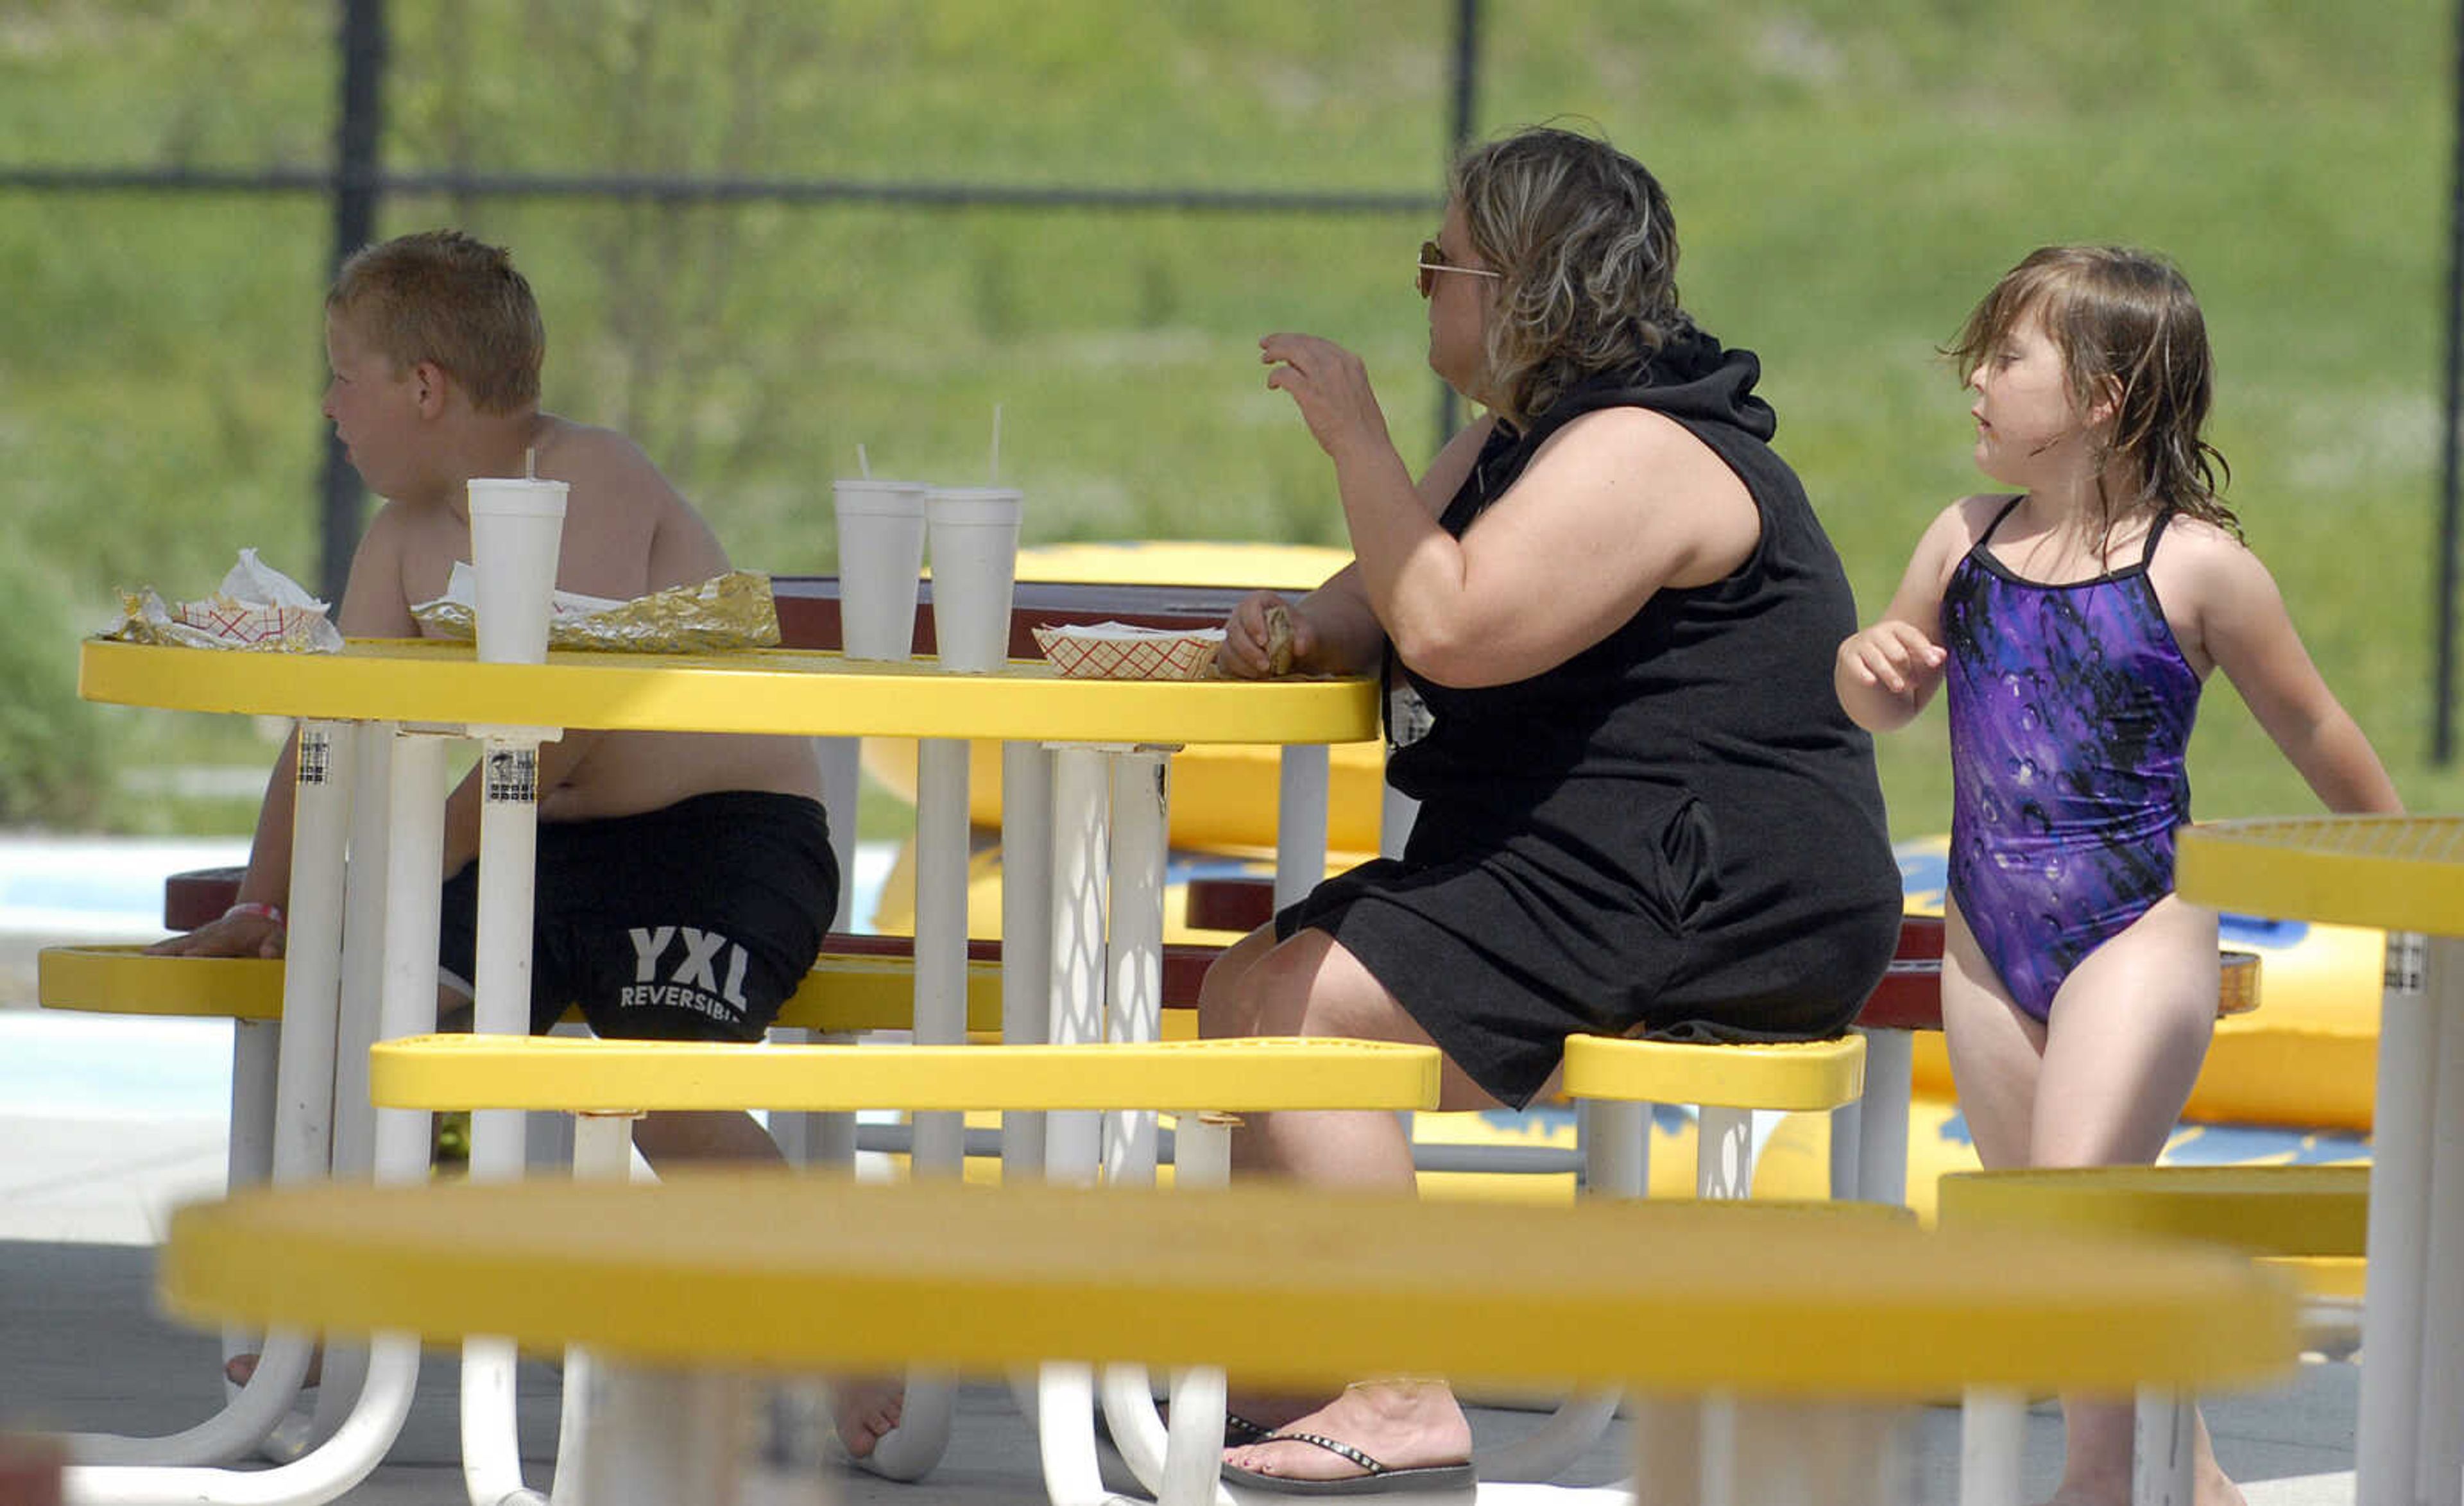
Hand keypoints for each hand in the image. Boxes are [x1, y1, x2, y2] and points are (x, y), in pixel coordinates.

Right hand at [145, 908, 285, 959]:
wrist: (256, 916)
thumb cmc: (267, 932)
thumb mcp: (277, 937)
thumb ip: (274, 946)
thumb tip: (269, 953)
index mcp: (232, 935)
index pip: (217, 943)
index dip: (204, 949)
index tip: (190, 955)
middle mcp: (212, 933)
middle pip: (191, 941)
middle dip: (175, 950)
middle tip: (156, 957)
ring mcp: (201, 935)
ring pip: (180, 942)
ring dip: (163, 949)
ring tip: (145, 957)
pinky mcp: (194, 939)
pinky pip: (176, 944)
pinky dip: (162, 949)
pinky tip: (146, 956)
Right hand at [1216, 592, 1317, 679]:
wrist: (1292, 644)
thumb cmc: (1296, 633)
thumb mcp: (1305, 631)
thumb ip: (1305, 636)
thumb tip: (1300, 648)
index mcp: (1259, 602)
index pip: (1249, 607)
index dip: (1253, 623)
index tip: (1264, 641)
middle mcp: (1240, 615)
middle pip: (1234, 631)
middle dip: (1249, 651)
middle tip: (1266, 665)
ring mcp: (1231, 634)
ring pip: (1227, 649)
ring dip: (1244, 664)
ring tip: (1264, 673)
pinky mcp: (1228, 652)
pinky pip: (1226, 663)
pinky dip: (1240, 671)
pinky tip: (1256, 676)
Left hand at [1260, 333, 1392, 463]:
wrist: (1364, 447)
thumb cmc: (1360, 430)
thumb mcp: (1354, 395)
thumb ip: (1337, 382)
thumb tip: (1310, 378)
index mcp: (1351, 362)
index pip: (1319, 343)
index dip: (1299, 341)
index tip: (1286, 344)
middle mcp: (1338, 364)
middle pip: (1303, 342)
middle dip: (1282, 340)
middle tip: (1265, 344)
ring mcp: (1324, 377)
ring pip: (1291, 351)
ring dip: (1274, 351)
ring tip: (1264, 359)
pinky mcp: (1310, 393)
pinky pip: (1284, 374)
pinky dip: (1274, 376)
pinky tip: (1272, 385)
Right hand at [1837, 621, 1945, 697]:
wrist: (1863, 667)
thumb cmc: (1894, 661)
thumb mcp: (1913, 656)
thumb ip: (1927, 654)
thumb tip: (1942, 655)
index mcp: (1895, 628)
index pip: (1911, 636)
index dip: (1924, 649)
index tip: (1935, 663)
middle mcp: (1877, 633)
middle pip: (1897, 653)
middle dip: (1908, 670)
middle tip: (1914, 683)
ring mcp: (1860, 644)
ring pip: (1878, 661)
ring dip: (1891, 676)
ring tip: (1900, 687)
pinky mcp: (1847, 657)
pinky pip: (1856, 666)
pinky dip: (1864, 674)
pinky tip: (1872, 681)